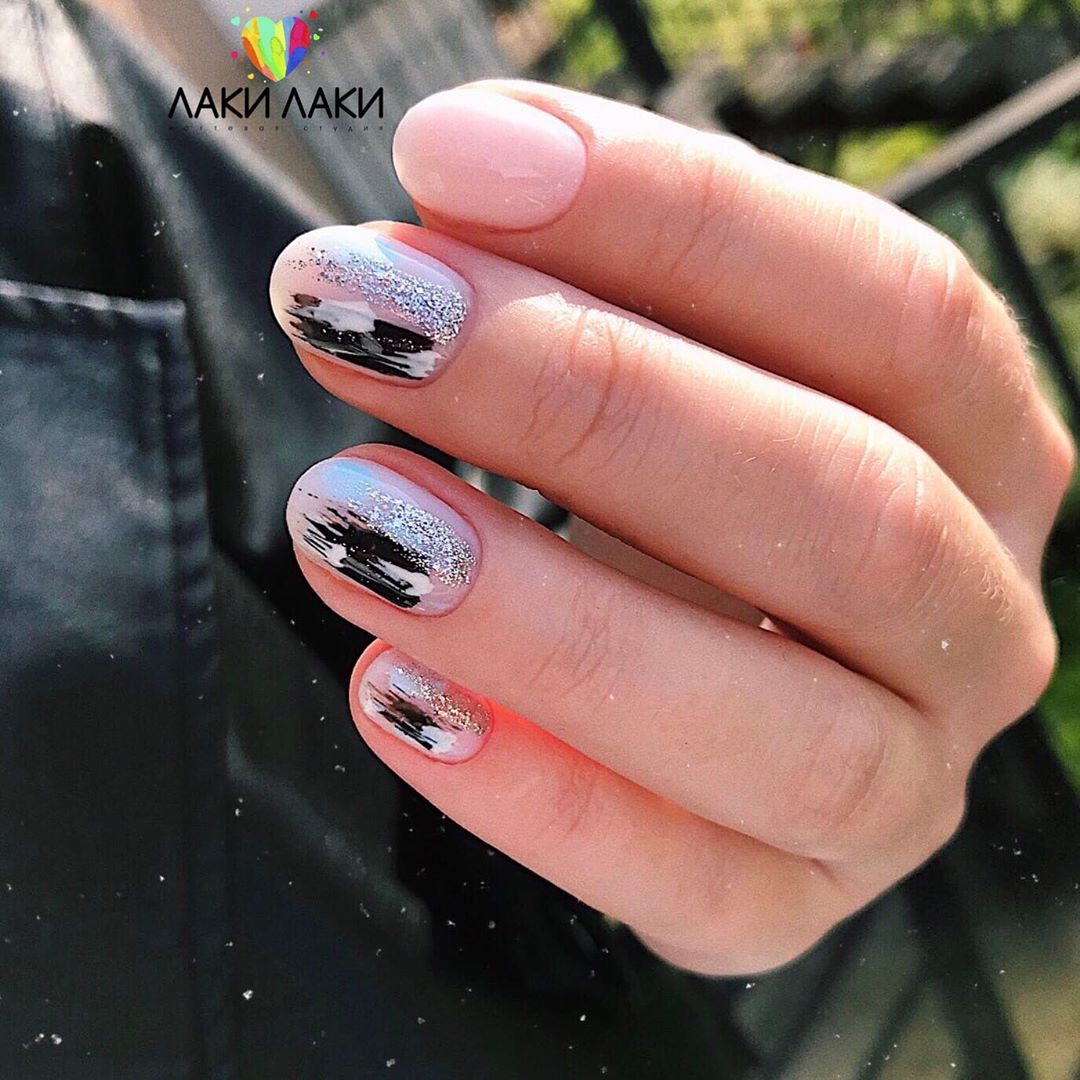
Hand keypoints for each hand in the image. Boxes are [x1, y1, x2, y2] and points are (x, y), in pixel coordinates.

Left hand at [270, 81, 1072, 974]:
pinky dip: (540, 800)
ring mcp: (901, 784)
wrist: (698, 680)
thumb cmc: (674, 493)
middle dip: (596, 400)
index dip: (681, 220)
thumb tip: (460, 176)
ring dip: (552, 621)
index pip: (896, 307)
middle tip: (372, 323)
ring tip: (351, 521)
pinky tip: (394, 696)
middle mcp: (974, 622)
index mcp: (982, 452)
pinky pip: (696, 887)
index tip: (455, 161)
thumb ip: (601, 278)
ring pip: (788, 730)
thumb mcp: (668, 365)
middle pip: (846, 506)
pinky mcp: (789, 906)